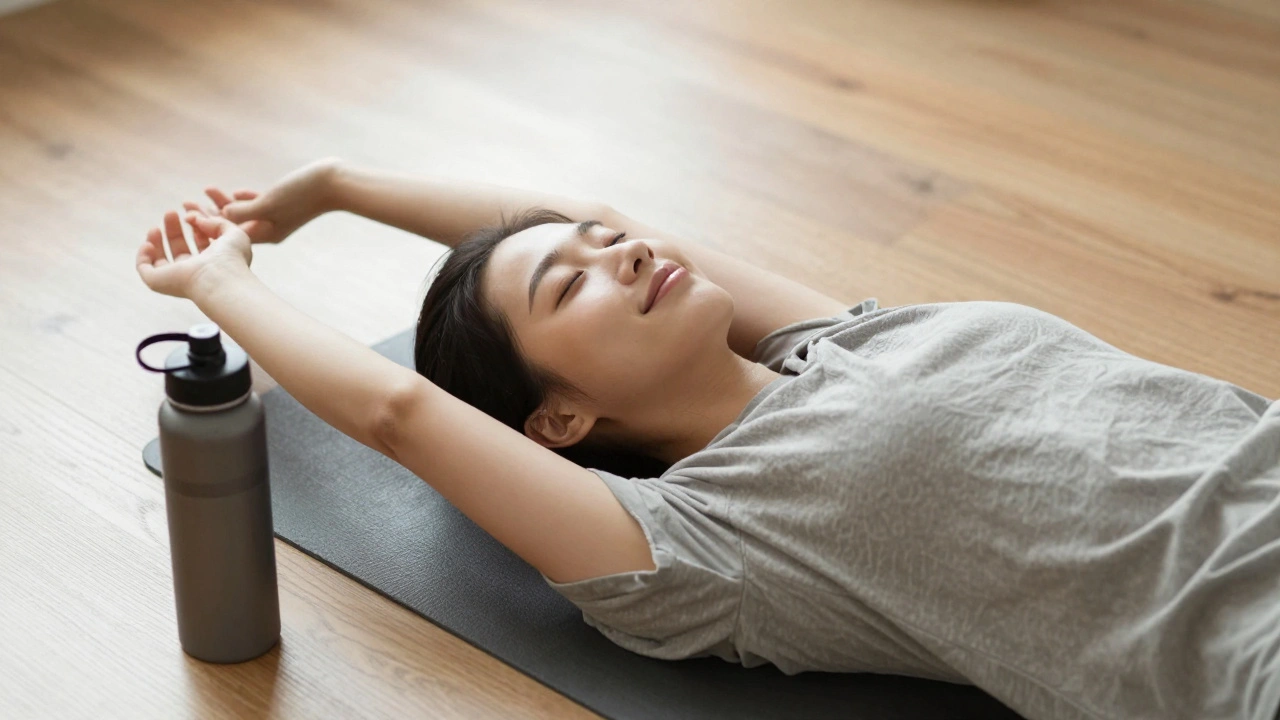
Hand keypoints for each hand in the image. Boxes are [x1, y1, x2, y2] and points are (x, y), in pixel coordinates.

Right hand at [136, 210, 252, 299]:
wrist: (219, 278)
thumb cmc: (231, 259)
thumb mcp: (233, 233)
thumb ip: (217, 222)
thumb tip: (195, 218)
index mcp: (214, 265)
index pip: (202, 247)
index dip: (197, 229)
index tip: (193, 216)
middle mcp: (195, 273)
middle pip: (180, 251)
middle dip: (174, 230)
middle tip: (171, 212)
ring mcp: (176, 279)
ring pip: (160, 261)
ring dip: (156, 241)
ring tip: (155, 226)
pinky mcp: (159, 282)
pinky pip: (145, 270)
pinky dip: (142, 255)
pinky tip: (149, 243)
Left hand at [185, 157, 342, 244]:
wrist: (336, 184)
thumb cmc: (302, 193)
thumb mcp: (267, 203)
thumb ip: (243, 210)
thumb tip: (221, 215)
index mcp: (266, 233)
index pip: (228, 233)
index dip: (206, 224)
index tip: (187, 214)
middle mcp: (270, 229)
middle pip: (233, 225)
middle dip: (210, 215)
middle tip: (186, 205)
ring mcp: (279, 218)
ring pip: (245, 214)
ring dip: (225, 204)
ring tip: (206, 193)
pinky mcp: (287, 206)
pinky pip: (260, 206)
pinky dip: (246, 200)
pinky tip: (235, 192)